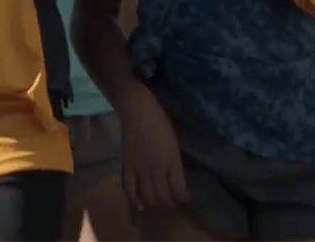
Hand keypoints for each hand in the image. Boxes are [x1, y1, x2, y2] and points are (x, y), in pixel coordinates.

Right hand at [118, 85, 190, 213]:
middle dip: (171, 205)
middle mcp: (157, 169)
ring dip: (156, 204)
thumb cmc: (159, 120)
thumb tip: (177, 177)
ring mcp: (140, 169)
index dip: (184, 199)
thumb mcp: (174, 141)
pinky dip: (136, 200)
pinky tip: (140, 204)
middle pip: (164, 197)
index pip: (179, 190)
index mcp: (172, 160)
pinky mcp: (127, 167)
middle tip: (174, 203)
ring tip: (160, 203)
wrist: (136, 109)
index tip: (187, 199)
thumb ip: (175, 161)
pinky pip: (130, 190)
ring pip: (149, 197)